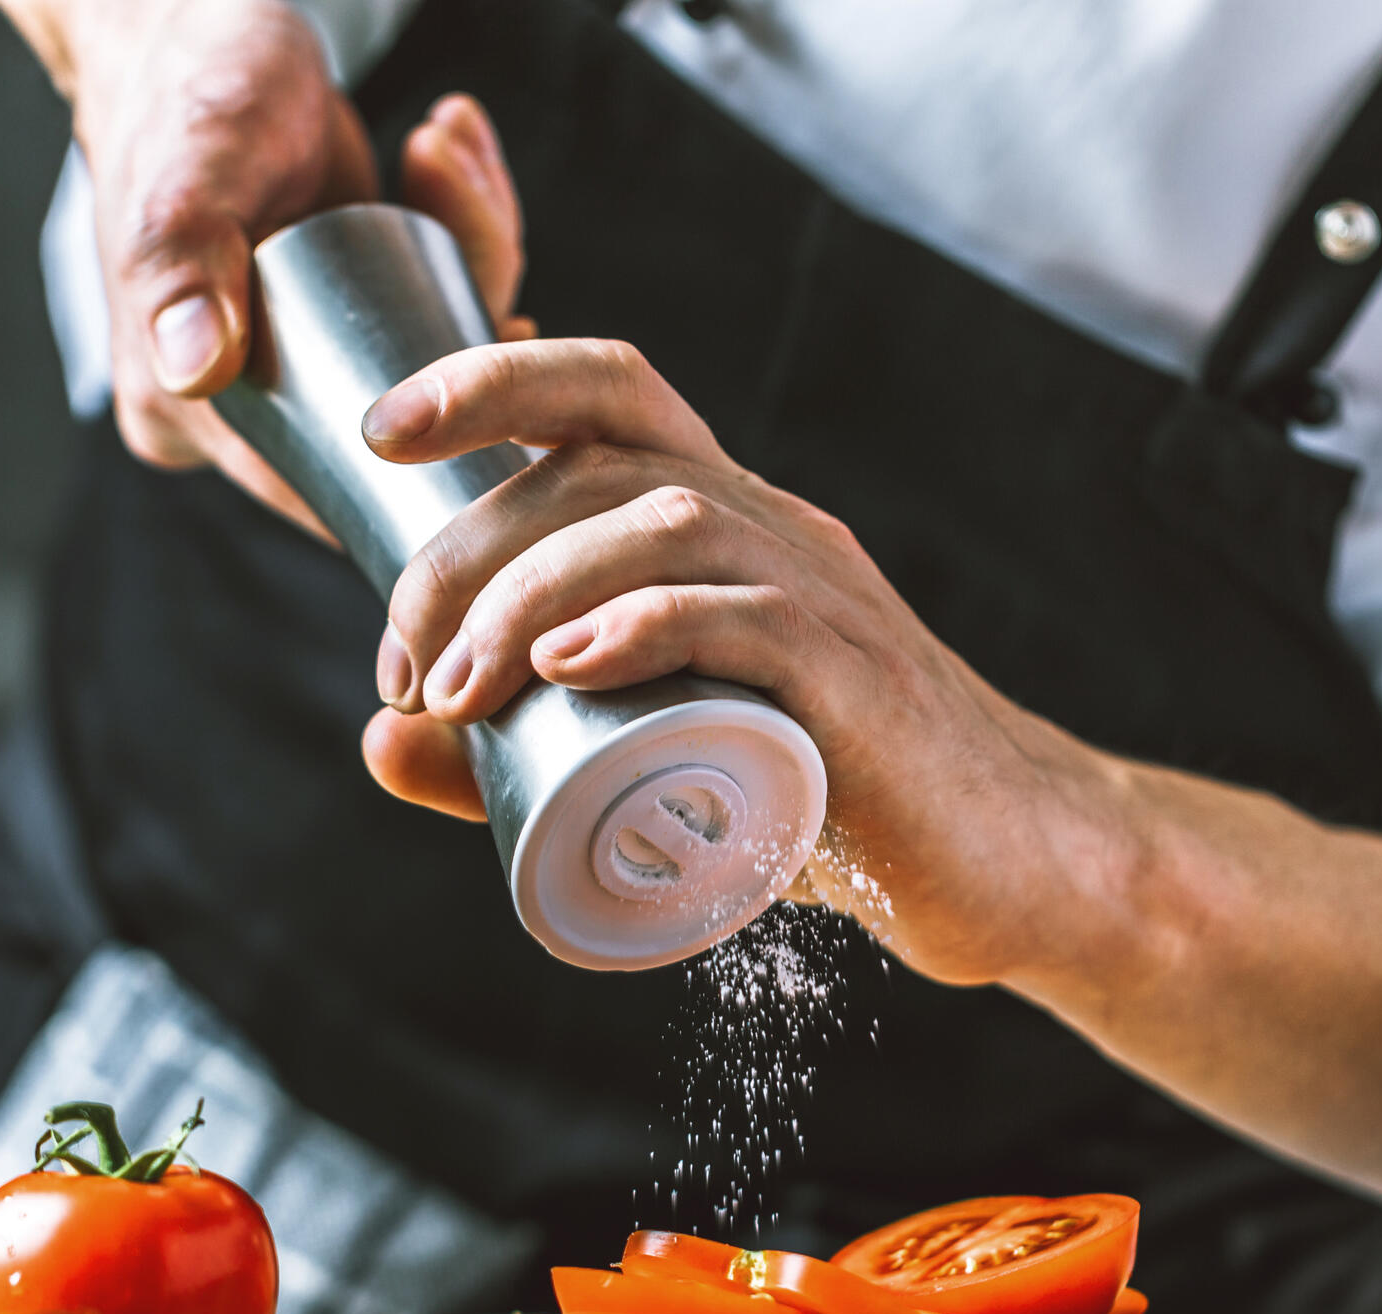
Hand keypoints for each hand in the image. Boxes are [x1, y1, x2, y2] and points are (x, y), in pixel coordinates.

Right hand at [0, 0, 532, 530]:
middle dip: (464, 335)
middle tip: (468, 213)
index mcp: (188, 416)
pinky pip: (429, 314)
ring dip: (471, 259)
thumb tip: (194, 370)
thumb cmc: (182, 89)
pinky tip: (451, 153)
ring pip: (426, 367)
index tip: (492, 368)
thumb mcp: (191, 168)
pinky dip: (462, 235)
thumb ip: (183, 260)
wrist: (189, 25)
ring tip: (443, 153)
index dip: (422, 464)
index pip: (319, 490)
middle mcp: (245, 412)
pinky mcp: (344, 321)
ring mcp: (299, 368)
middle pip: (394, 430)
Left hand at [357, 338, 1139, 988]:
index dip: (491, 379)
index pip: (611, 392)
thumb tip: (377, 739)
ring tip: (456, 689)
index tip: (381, 438)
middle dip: (467, 545)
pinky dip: (645, 628)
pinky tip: (565, 668)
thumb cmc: (825, 804)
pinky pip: (752, 617)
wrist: (1004, 866)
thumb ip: (515, 752)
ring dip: (530, 592)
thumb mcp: (659, 764)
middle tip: (403, 668)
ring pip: (666, 524)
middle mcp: (775, 532)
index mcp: (726, 527)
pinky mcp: (860, 688)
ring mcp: (827, 600)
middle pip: (607, 459)